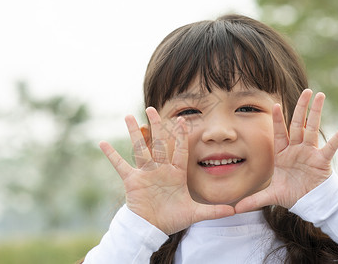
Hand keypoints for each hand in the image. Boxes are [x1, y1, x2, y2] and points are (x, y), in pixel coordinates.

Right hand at [100, 107, 234, 234]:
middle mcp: (161, 169)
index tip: (183, 120)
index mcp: (176, 173)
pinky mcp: (132, 180)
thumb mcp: (194, 213)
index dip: (181, 136)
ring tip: (128, 116)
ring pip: (140, 149)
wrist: (153, 228)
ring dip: (134, 133)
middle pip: (159, 143)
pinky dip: (112, 155)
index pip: (180, 150)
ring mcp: (146, 173)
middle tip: (152, 108)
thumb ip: (213, 211)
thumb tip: (234, 210)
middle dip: (156, 125)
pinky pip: (121, 165)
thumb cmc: (173, 218)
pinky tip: (103, 143)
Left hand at [235, 89, 337, 212]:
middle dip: (300, 108)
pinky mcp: (322, 160)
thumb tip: (234, 208)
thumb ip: (254, 199)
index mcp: (282, 154)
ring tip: (320, 95)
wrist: (309, 204)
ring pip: (312, 129)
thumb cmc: (291, 195)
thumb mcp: (271, 196)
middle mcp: (296, 149)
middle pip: (297, 124)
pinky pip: (331, 147)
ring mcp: (310, 153)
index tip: (273, 104)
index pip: (278, 133)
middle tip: (306, 90)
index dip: (276, 119)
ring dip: (316, 113)